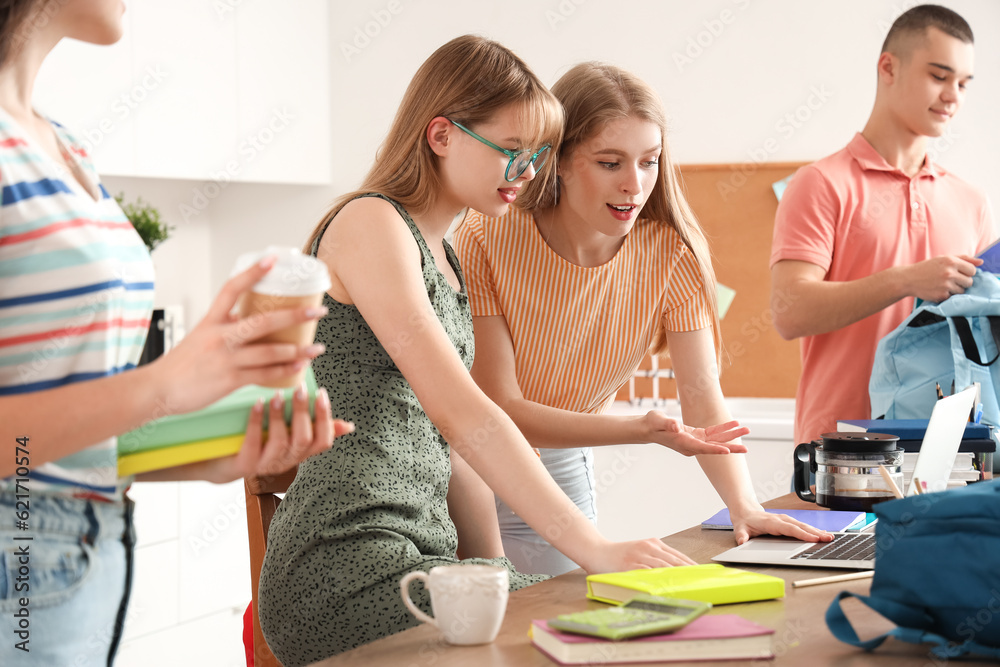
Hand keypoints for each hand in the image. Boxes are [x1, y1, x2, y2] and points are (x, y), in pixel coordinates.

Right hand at [147, 254, 328, 415]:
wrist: (158, 390)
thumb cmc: (181, 364)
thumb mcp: (201, 336)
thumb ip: (225, 328)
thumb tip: (250, 321)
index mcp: (211, 321)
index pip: (232, 288)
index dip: (253, 272)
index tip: (272, 259)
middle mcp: (220, 336)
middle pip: (263, 321)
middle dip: (295, 315)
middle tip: (318, 311)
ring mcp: (226, 358)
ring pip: (269, 351)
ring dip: (298, 350)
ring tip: (317, 348)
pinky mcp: (230, 380)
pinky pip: (264, 375)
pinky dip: (284, 372)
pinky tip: (299, 369)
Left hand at [202, 383, 353, 483]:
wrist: (224, 463)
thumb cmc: (262, 444)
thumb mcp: (291, 437)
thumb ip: (316, 429)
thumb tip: (348, 426)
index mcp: (301, 453)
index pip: (323, 441)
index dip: (325, 418)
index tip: (321, 393)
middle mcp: (287, 461)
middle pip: (303, 439)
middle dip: (303, 412)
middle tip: (300, 389)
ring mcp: (266, 464)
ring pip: (280, 441)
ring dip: (280, 416)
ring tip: (277, 394)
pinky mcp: (245, 465)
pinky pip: (253, 442)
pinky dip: (257, 421)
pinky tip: (258, 403)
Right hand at [580, 537, 697, 573]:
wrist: (596, 550)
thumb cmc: (618, 555)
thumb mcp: (640, 552)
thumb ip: (655, 559)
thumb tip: (673, 572)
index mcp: (653, 543)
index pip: (678, 555)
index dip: (691, 565)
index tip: (703, 574)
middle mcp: (649, 547)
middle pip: (675, 560)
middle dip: (690, 571)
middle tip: (702, 581)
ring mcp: (640, 555)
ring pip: (665, 566)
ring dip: (679, 576)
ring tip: (691, 584)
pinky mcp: (631, 565)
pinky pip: (649, 572)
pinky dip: (660, 579)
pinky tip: (668, 585)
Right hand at [643, 411, 749, 455]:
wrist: (649, 428)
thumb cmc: (652, 424)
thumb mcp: (657, 420)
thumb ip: (667, 423)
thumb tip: (676, 426)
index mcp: (683, 443)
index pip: (702, 448)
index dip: (714, 449)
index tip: (727, 451)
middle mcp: (691, 445)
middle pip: (714, 446)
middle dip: (731, 446)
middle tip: (746, 449)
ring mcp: (695, 441)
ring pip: (717, 440)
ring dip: (731, 436)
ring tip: (746, 430)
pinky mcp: (696, 435)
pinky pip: (713, 433)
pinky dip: (723, 428)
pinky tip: (734, 424)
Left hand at [729, 508, 833, 545]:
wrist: (745, 511)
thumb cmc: (745, 521)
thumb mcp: (740, 528)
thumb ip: (741, 535)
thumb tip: (742, 541)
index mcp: (771, 522)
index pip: (789, 529)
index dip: (802, 533)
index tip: (813, 538)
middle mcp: (781, 519)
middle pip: (800, 526)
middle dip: (815, 532)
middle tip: (828, 538)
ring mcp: (786, 520)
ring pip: (803, 525)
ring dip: (816, 531)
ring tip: (829, 537)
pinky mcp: (788, 522)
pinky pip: (802, 526)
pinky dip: (812, 530)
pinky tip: (822, 534)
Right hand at [904, 254, 980, 302]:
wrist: (908, 279)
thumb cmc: (927, 268)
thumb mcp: (943, 259)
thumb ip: (964, 259)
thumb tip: (981, 262)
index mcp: (951, 261)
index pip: (972, 270)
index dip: (967, 273)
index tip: (959, 273)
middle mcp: (949, 272)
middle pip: (969, 282)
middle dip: (962, 282)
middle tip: (951, 280)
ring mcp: (945, 285)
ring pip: (962, 291)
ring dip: (955, 289)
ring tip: (943, 285)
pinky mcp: (941, 295)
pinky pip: (952, 297)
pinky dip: (947, 295)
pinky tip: (938, 290)